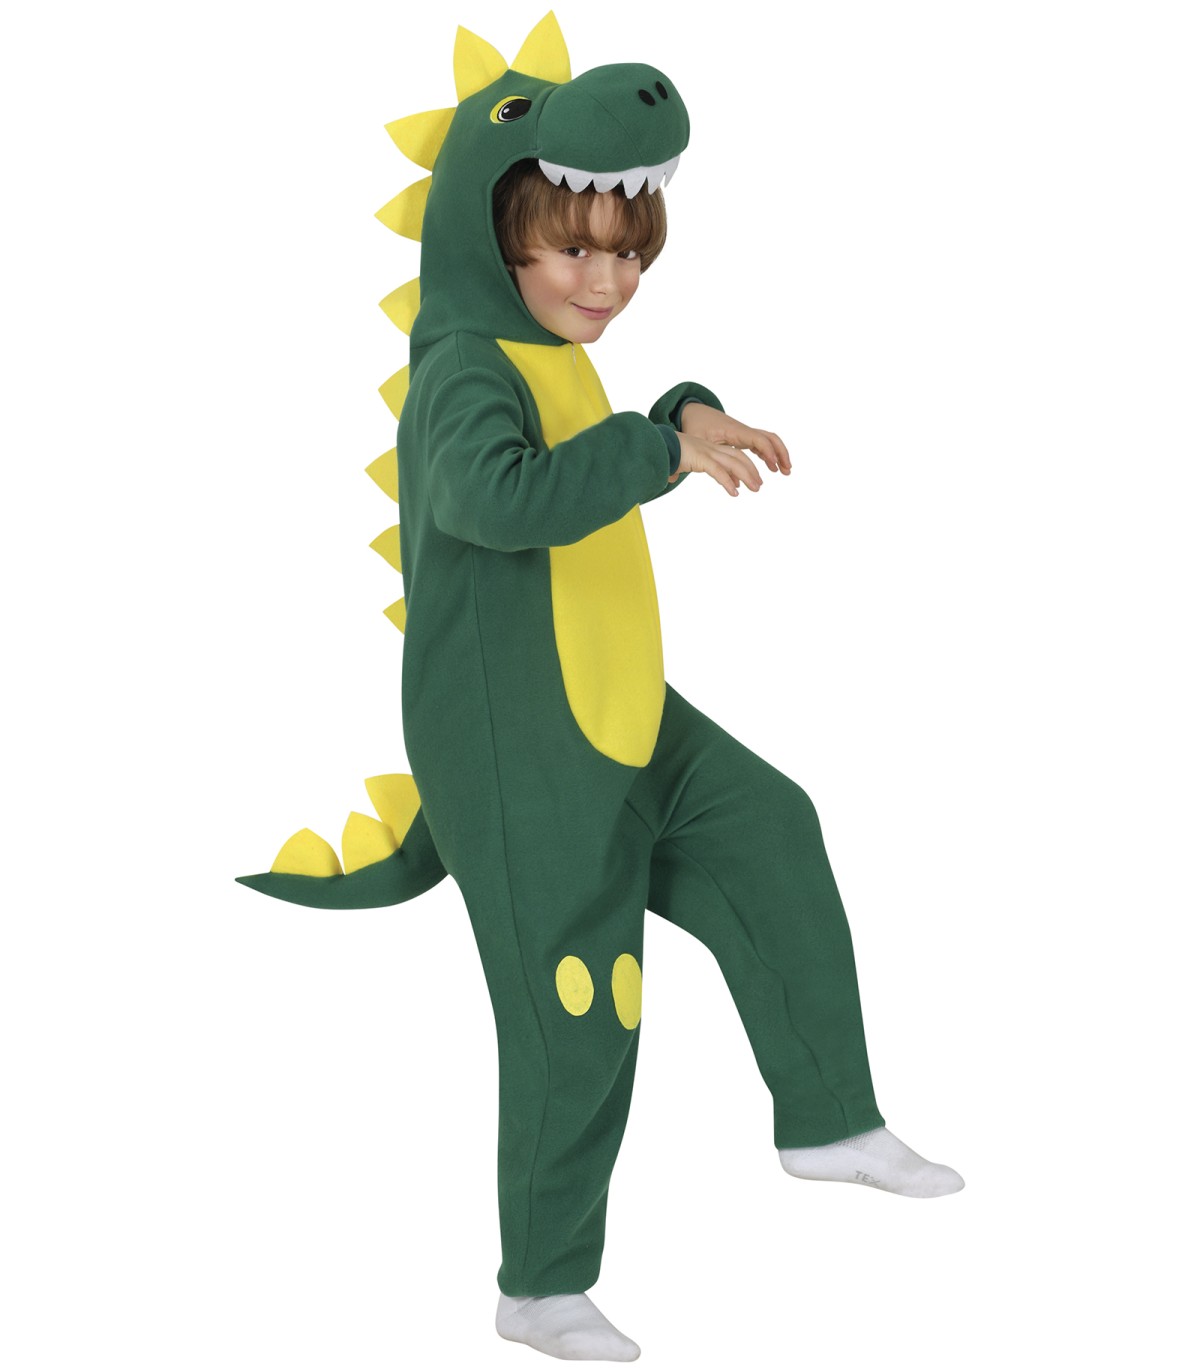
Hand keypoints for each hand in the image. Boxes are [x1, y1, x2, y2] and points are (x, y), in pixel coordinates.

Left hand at [669, 403, 791, 494]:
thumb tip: (695, 478)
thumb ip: (701, 457)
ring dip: (777, 454)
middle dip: (780, 452)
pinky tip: (771, 468)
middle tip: (787, 470)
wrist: (692, 410)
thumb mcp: (696, 440)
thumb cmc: (694, 425)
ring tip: (784, 472)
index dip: (767, 451)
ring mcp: (743, 432)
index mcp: (733, 430)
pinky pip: (759, 444)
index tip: (774, 464)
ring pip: (767, 440)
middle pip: (769, 437)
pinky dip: (768, 454)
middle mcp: (741, 429)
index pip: (756, 438)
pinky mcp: (741, 436)